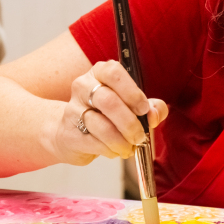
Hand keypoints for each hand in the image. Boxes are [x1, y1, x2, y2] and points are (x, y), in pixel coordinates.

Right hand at [50, 60, 168, 165]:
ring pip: (102, 126)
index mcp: (100, 73)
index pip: (114, 73)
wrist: (71, 132)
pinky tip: (114, 150)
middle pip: (108, 101)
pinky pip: (95, 143)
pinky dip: (111, 150)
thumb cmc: (107, 115)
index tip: (143, 109)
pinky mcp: (68, 133)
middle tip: (140, 136)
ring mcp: (73, 109)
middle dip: (130, 123)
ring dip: (122, 141)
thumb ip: (151, 107)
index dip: (132, 93)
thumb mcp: (132, 106)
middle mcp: (83, 86)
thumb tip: (154, 114)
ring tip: (129, 146)